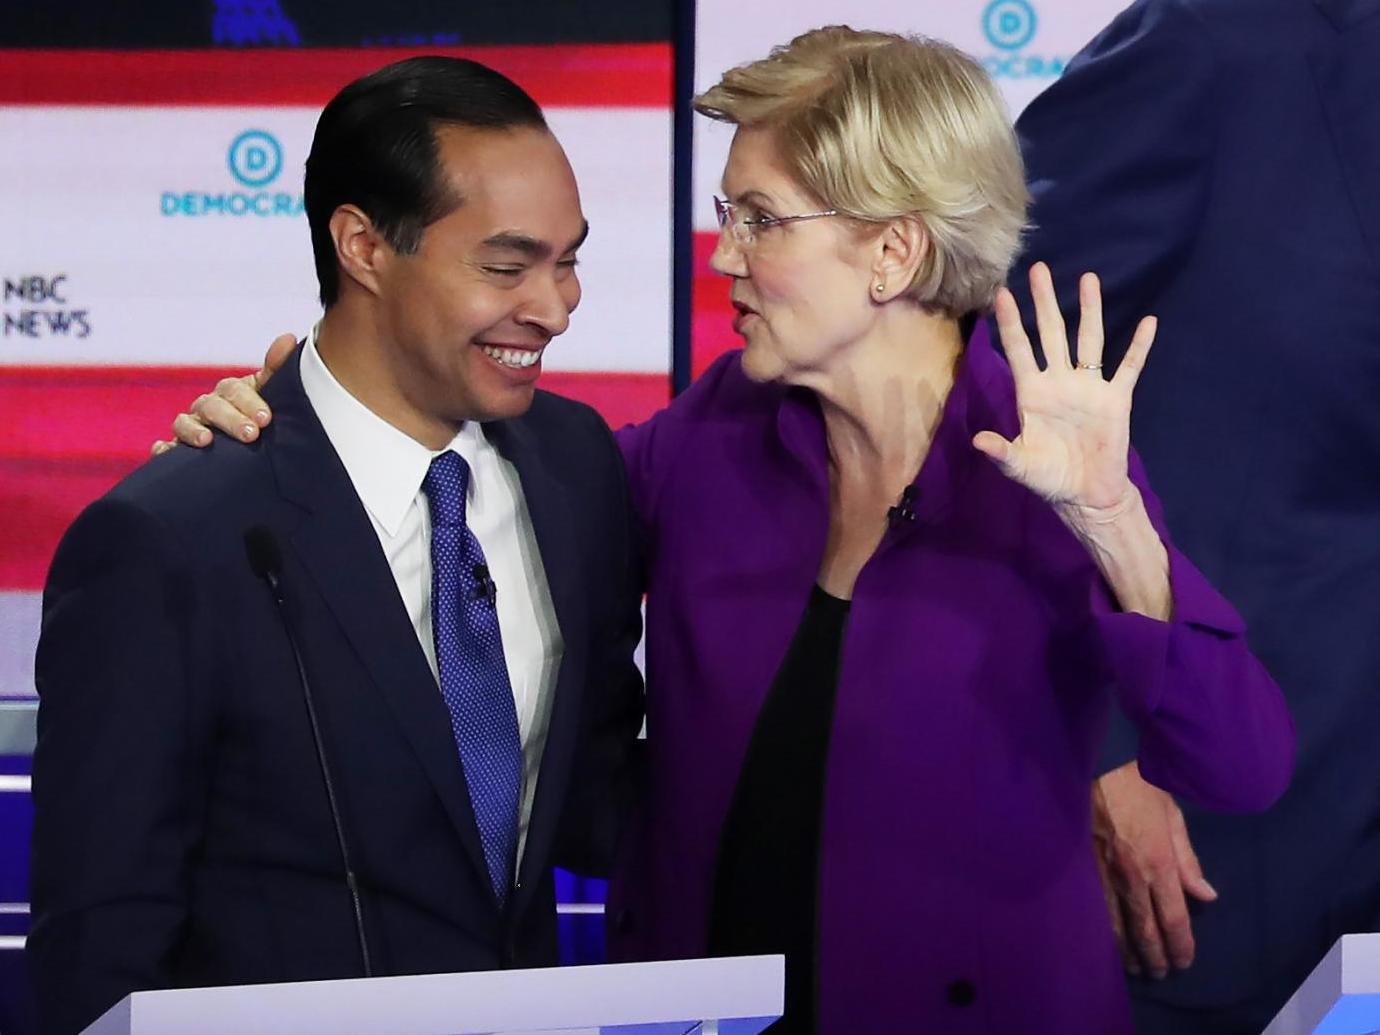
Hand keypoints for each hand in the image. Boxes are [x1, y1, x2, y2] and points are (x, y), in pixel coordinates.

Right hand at [150, 333, 294, 454]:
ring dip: (193, 430)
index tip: (266, 418)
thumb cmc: (259, 415)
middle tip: (251, 434)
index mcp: (230, 392)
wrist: (253, 447)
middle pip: (211, 407)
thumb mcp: (270, 393)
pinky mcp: (177, 449)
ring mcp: (191, 426)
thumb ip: (277, 369)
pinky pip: (164, 448)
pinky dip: (162, 449)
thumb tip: (289, 339)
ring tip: (206, 441)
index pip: (234, 390)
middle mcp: (207, 407)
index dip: (249, 402)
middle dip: (230, 420)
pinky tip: (164, 452)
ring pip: (184, 423)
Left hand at [974, 262, 1156, 519]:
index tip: (1003, 293)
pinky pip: (1129, 368)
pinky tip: (1149, 323)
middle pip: (1052, 333)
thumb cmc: (1049, 478)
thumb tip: (979, 441)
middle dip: (1045, 302)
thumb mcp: (1021, 466)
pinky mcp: (1116, 399)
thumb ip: (1002, 451)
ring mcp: (1089, 387)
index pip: (1019, 349)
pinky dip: (1139, 347)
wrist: (1086, 494)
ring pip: (1089, 340)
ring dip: (1090, 310)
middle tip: (1039, 268)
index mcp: (1032, 393)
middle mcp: (1059, 381)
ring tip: (1088, 279)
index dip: (1011, 323)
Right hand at [1092, 761, 1216, 978]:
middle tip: (1160, 972)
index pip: (1174, 917)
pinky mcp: (1085, 867)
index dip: (1180, 944)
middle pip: (1145, 928)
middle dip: (1154, 955)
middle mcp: (1133, 875)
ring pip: (1117, 923)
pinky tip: (1108, 939)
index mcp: (1159, 863)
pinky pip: (1096, 907)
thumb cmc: (1141, 784)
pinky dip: (1104, 929)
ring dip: (1128, 949)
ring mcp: (1104, 873)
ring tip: (1135, 966)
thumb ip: (1188, 859)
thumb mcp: (1174, 816)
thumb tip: (1205, 895)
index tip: (1185, 962)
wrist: (1097, 764)